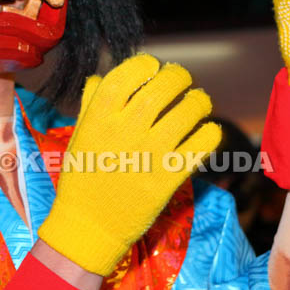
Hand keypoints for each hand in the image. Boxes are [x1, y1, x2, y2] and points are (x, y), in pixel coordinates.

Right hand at [37, 54, 219, 275]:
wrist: (90, 225)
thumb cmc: (81, 178)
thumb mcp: (79, 136)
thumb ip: (91, 104)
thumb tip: (100, 76)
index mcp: (100, 114)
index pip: (130, 72)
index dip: (146, 65)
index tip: (152, 68)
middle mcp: (127, 126)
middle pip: (165, 85)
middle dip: (179, 77)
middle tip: (182, 81)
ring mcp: (152, 150)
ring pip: (191, 109)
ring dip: (199, 101)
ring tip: (198, 103)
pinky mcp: (171, 173)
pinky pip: (203, 142)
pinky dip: (209, 132)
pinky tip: (205, 132)